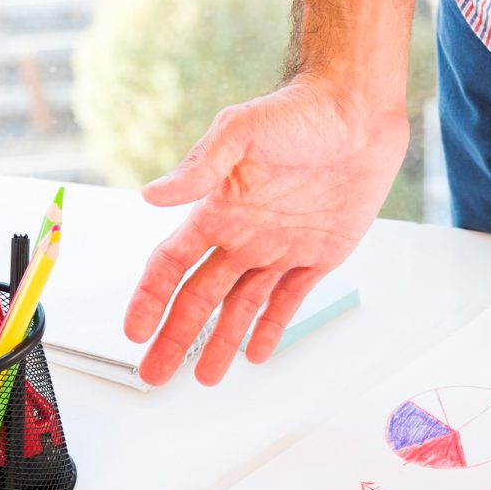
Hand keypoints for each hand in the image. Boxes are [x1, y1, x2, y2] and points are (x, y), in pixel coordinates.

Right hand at [123, 78, 408, 385]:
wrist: (356, 113)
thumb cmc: (297, 112)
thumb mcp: (241, 132)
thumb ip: (199, 167)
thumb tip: (151, 197)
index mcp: (217, 210)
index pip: (172, 265)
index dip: (151, 299)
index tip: (134, 333)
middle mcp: (243, 236)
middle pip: (199, 299)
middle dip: (176, 338)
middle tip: (155, 374)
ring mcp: (279, 249)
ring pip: (240, 308)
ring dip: (220, 342)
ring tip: (205, 377)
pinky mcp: (317, 255)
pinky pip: (287, 300)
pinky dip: (270, 328)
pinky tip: (254, 353)